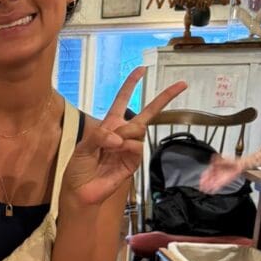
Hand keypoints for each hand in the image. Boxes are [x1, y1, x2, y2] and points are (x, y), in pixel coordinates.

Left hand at [61, 68, 186, 207]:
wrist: (81, 191)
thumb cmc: (78, 168)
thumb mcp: (83, 147)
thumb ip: (99, 137)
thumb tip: (119, 137)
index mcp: (109, 125)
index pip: (122, 101)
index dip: (131, 85)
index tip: (142, 70)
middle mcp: (122, 134)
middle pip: (147, 112)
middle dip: (163, 98)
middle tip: (181, 85)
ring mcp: (130, 148)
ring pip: (139, 129)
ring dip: (125, 134)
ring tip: (111, 146)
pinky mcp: (133, 162)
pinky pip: (138, 147)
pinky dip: (128, 147)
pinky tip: (118, 151)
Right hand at [200, 154, 243, 192]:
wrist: (239, 166)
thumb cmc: (232, 162)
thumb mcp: (224, 159)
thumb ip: (218, 159)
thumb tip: (213, 156)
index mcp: (214, 168)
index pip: (207, 172)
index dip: (203, 176)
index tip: (201, 180)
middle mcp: (215, 173)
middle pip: (208, 179)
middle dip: (204, 183)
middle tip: (201, 187)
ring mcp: (219, 178)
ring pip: (212, 183)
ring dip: (208, 187)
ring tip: (204, 190)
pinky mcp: (223, 181)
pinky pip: (217, 186)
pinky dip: (214, 189)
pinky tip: (211, 191)